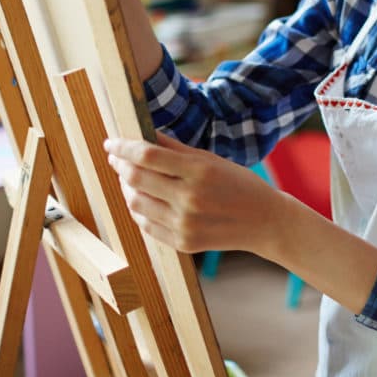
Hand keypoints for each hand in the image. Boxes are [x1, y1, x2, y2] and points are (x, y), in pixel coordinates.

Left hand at [105, 132, 279, 253]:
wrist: (265, 222)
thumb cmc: (239, 185)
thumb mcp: (212, 161)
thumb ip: (176, 149)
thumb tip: (143, 134)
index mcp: (200, 172)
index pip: (148, 155)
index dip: (123, 147)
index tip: (111, 142)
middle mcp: (190, 199)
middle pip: (136, 179)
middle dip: (120, 165)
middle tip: (117, 158)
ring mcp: (184, 224)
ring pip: (136, 203)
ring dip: (128, 188)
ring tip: (132, 179)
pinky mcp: (182, 243)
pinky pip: (146, 225)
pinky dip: (140, 209)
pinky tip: (145, 199)